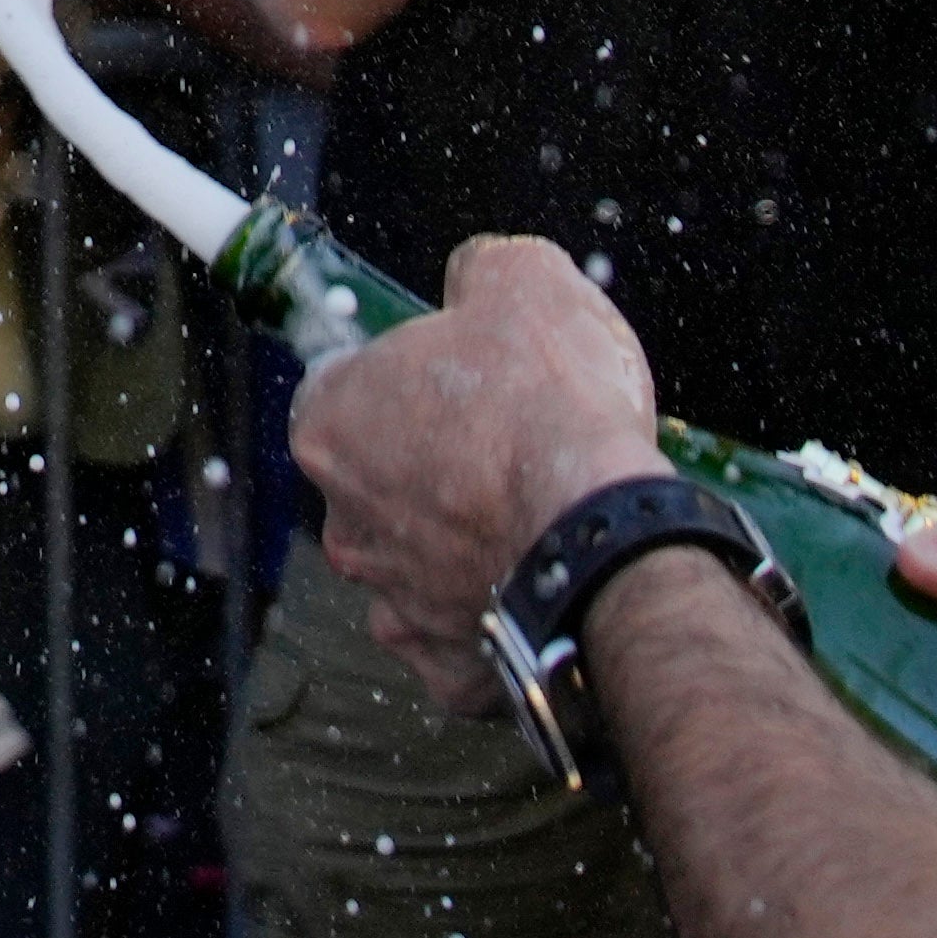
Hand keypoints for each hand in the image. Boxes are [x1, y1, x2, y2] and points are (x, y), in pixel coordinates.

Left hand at [301, 238, 679, 697]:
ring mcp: (392, 600)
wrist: (604, 534)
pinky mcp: (446, 666)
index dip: (403, 376)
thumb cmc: (550, 409)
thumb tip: (477, 275)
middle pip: (380, 480)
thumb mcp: (522, 280)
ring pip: (421, 562)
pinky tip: (543, 583)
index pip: (343, 387)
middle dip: (436, 466)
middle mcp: (345, 521)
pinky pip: (466, 635)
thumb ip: (480, 270)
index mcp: (332, 423)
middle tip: (511, 448)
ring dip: (466, 544)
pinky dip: (500, 614)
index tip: (455, 378)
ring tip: (539, 520)